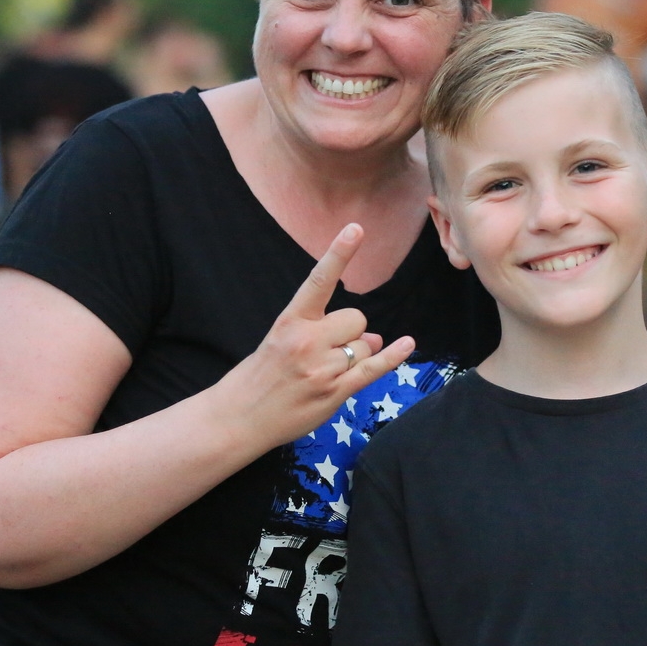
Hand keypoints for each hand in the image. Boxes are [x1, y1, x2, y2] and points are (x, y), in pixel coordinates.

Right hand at [216, 224, 414, 452]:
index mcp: (290, 321)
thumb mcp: (281, 340)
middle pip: (356, 318)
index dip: (339, 253)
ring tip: (325, 373)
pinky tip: (407, 343)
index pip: (319, 280)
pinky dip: (393, 356)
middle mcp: (307, 340)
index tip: (356, 228)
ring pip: (365, 345)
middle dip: (351, 331)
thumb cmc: (260, 376)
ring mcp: (323, 368)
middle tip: (327, 351)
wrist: (239, 417)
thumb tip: (373, 335)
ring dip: (356, 355)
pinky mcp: (335, 392)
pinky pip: (374, 368)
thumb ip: (323, 332)